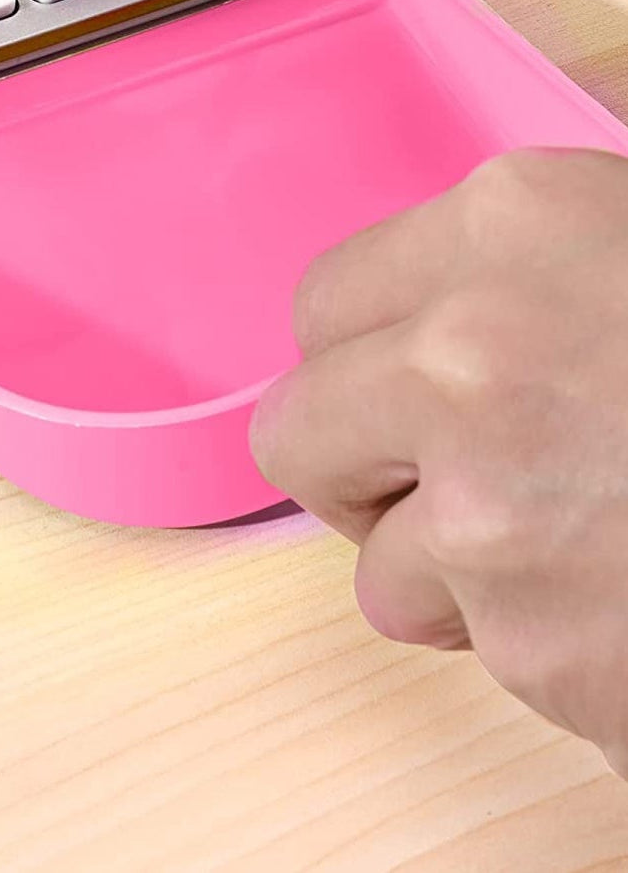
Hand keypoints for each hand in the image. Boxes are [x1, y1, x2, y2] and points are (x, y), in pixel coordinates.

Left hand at [249, 148, 627, 773]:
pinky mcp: (540, 643)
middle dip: (361, 467)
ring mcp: (492, 506)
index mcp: (510, 225)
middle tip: (438, 482)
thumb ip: (531, 270)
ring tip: (575, 550)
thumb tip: (438, 314)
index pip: (323, 303)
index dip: (362, 356)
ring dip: (453, 574)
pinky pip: (483, 650)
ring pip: (380, 566)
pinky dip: (541, 644)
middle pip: (301, 430)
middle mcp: (469, 353)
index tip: (396, 387)